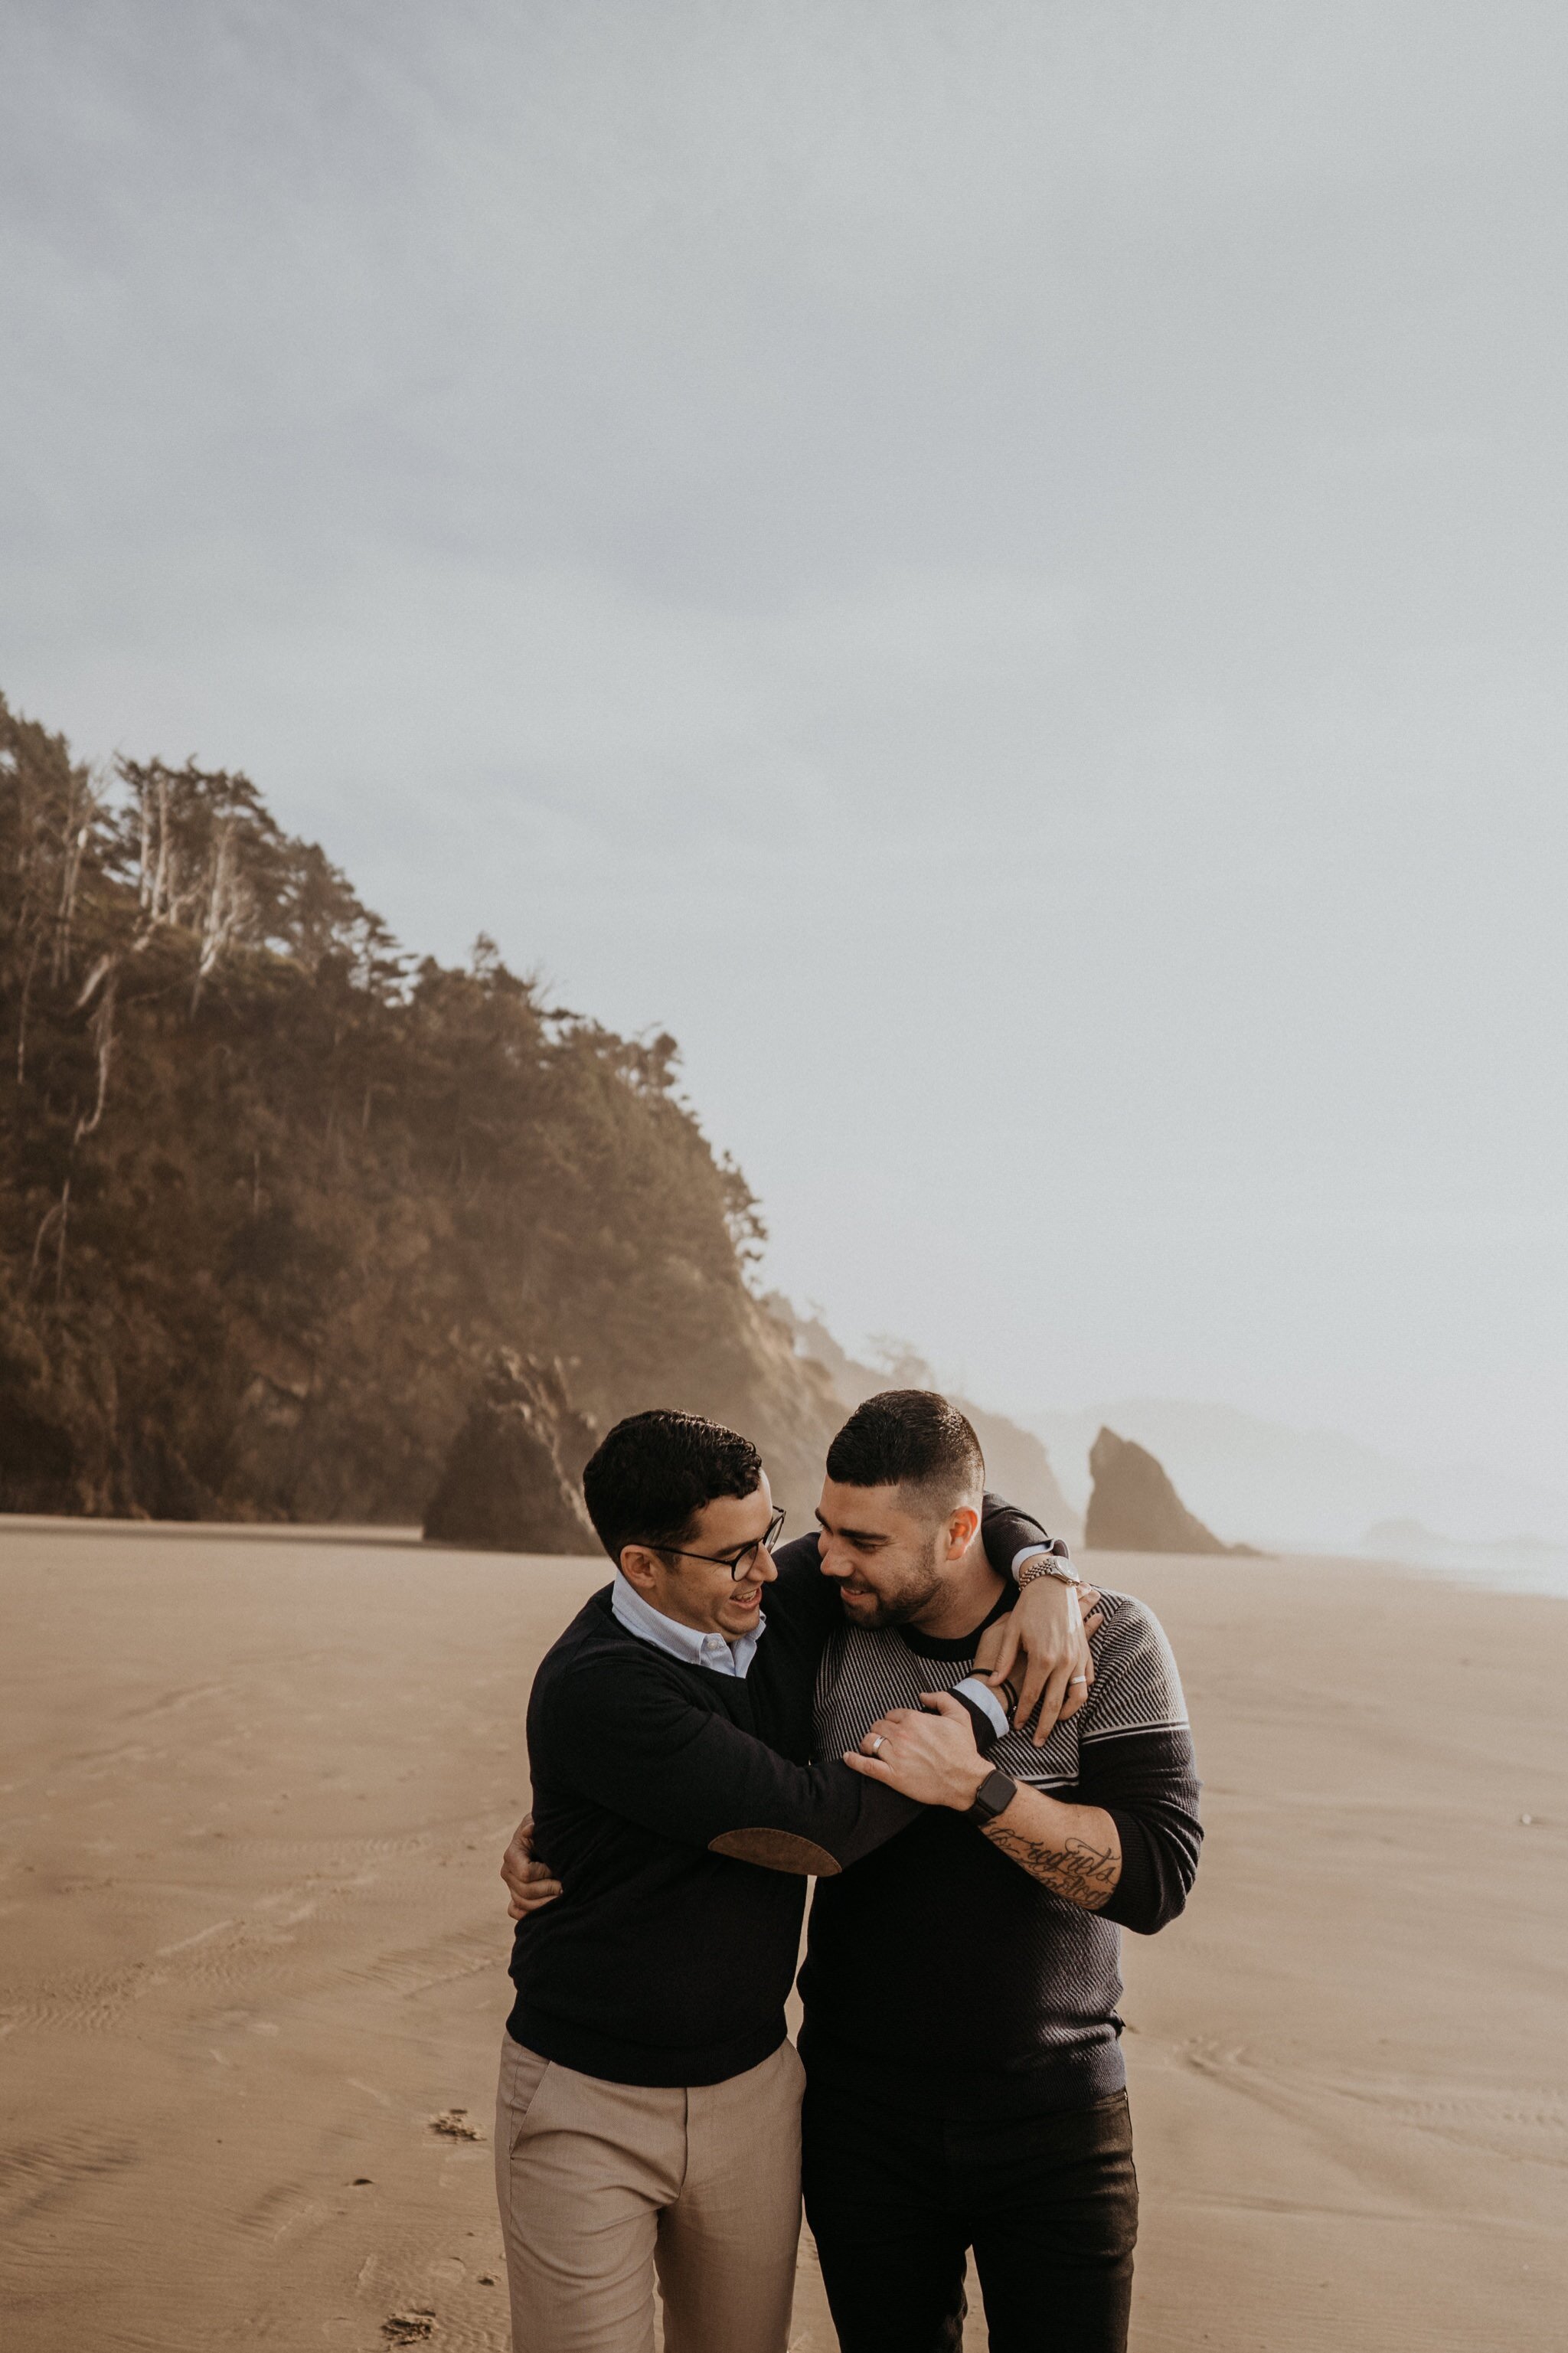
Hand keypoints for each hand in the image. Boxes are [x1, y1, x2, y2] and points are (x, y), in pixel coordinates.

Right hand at [500, 1813, 561, 1920]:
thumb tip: (529, 1830)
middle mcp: (507, 1872)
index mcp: (512, 1855)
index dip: (545, 1873)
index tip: (559, 1868)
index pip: (526, 1874)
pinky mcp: (515, 1896)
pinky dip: (530, 1914)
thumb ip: (535, 1825)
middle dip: (549, 1890)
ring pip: (523, 1904)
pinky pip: (517, 1912)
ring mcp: (510, 1886)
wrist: (545, 1838)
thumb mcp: (540, 1822)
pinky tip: (548, 1911)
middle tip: (567, 1887)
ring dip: (544, 1904)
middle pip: (525, 1892)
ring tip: (563, 1898)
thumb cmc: (544, 1829)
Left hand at [842, 1692, 989, 1810]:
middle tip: (884, 1738)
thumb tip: (922, 1695)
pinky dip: (854, 1760)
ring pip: (870, 1742)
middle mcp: (902, 1735)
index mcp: (915, 1720)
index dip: (892, 1720)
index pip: (891, 1714)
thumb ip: (940, 1698)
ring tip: (870, 1747)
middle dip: (879, 1731)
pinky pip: (866, 1766)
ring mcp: (895, 1756)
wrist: (965, 1780)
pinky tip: (848, 1757)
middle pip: (878, 1727)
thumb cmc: (963, 1749)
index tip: (896, 1728)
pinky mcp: (892, 1776)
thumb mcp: (959, 1715)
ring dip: (868, 1743)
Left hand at [980, 1575, 1103, 1746]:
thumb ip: (1005, 1660)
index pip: (1032, 1696)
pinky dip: (1080, 1694)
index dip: (1024, 1714)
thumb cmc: (1027, 1607)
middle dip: (1045, 1726)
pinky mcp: (1084, 1652)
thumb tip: (992, 1683)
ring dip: (1066, 1713)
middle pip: (1054, 1704)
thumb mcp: (1010, 1631)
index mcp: (1042, 1658)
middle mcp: (1063, 1661)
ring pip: (1077, 1697)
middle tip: (1038, 1742)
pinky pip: (1087, 1680)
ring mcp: (1077, 1658)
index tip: (1017, 1726)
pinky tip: (1070, 1702)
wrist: (1052, 1585)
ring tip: (1055, 1723)